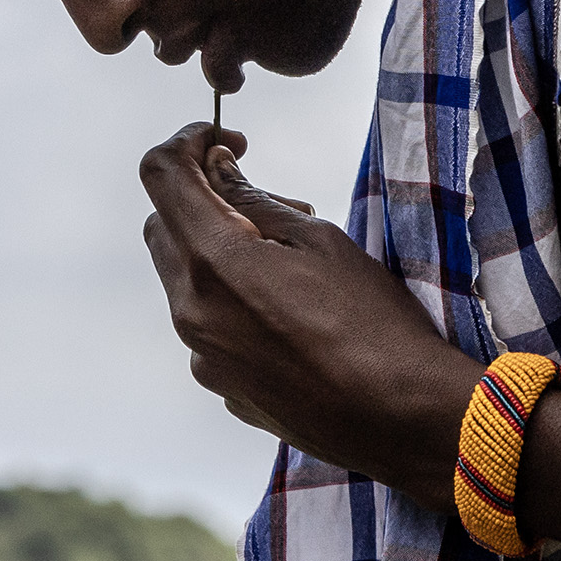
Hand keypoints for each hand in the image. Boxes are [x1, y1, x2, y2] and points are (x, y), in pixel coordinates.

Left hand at [136, 126, 477, 500]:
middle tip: (273, 207)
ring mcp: (201, 355)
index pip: (160, 176)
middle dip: (203, 203)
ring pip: (185, 282)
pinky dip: (233, 307)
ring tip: (291, 267)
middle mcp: (190, 310)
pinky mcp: (221, 387)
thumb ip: (256, 199)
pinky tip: (292, 317)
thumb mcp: (320, 239)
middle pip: (164, 228)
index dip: (185, 143)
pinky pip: (209, 328)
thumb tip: (216, 169)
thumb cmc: (372, 321)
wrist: (400, 417)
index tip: (221, 142)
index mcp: (212, 261)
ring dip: (219, 258)